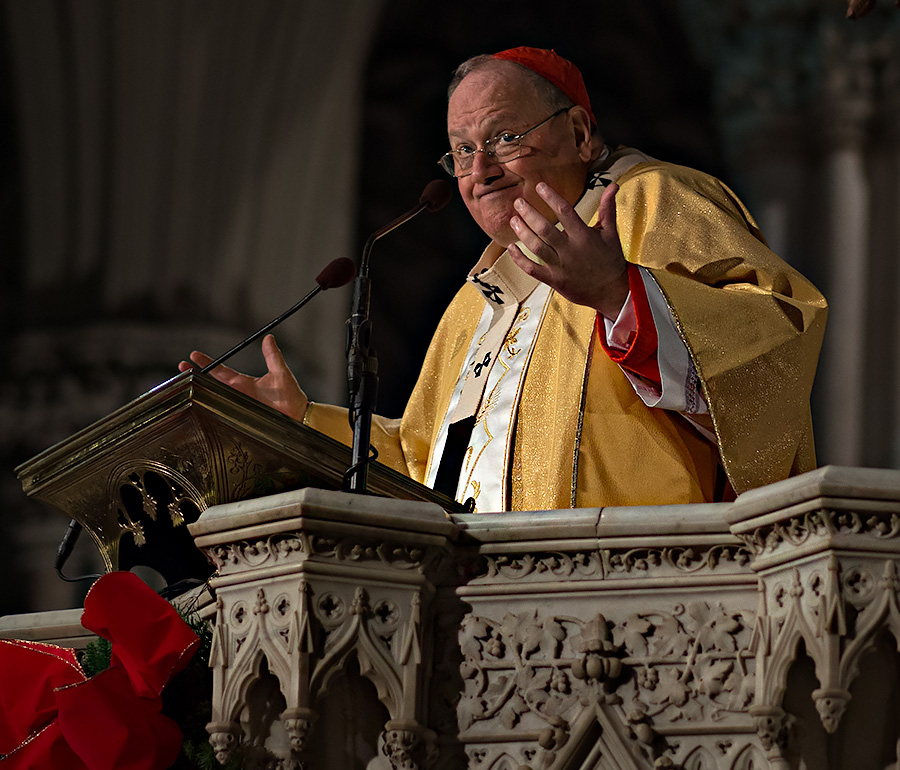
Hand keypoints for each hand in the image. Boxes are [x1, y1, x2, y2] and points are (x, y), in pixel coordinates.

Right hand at [178, 334, 308, 421]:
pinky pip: (223, 415)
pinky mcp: (242, 419)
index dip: (208, 364)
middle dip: (195, 376)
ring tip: (184, 384)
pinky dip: (211, 411)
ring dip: (199, 392)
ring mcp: (239, 407)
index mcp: (244, 383)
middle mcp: (239, 394)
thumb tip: (268, 337)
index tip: (193, 355)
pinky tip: (199, 407)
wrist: (299, 416)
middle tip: (180, 367)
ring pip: (214, 399)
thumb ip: (273, 356)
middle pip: (212, 385)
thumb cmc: (291, 396)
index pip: (221, 371)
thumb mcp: (281, 373)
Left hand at [508, 182, 628, 319]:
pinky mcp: (554, 280)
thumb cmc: (611, 260)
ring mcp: (560, 266)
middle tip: (518, 202)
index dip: (550, 197)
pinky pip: (532, 269)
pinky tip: (511, 247)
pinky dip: (519, 259)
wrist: (612, 292)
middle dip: (529, 214)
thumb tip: (613, 185)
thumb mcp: (610, 232)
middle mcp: (570, 250)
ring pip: (536, 247)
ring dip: (522, 232)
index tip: (539, 186)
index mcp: (583, 236)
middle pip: (544, 229)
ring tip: (513, 219)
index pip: (564, 211)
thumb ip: (608, 208)